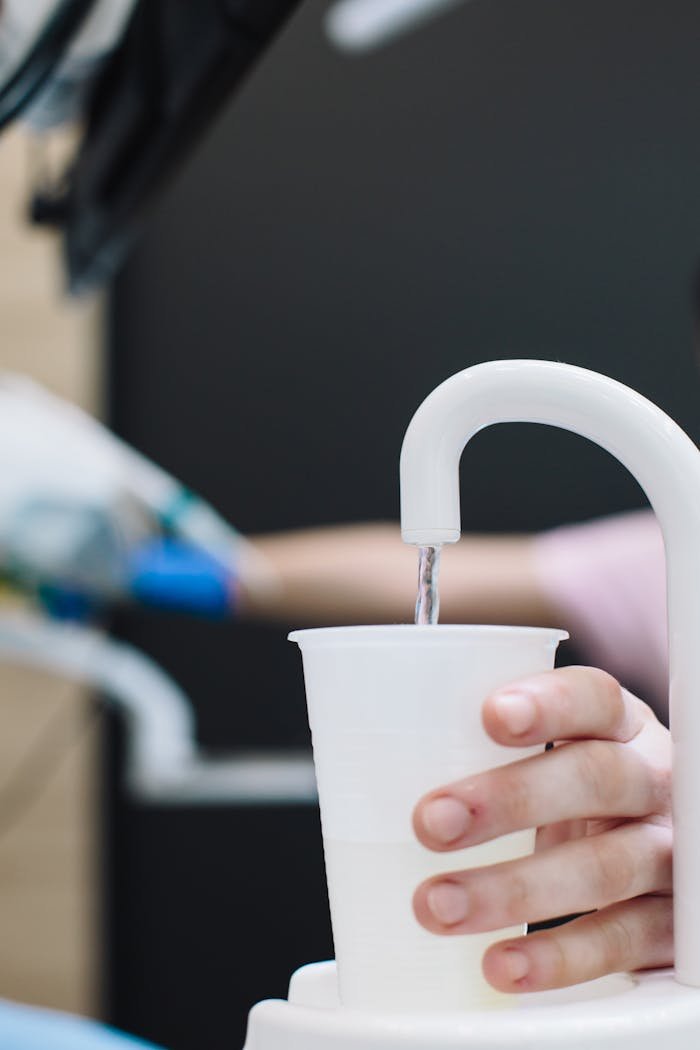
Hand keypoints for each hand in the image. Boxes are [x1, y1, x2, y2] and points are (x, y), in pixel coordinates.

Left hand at [412, 667, 671, 992]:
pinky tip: (501, 962)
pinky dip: (557, 957)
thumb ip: (491, 754)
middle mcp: (652, 781)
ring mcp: (668, 852)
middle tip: (430, 821)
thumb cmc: (581, 800)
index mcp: (620, 728)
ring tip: (438, 905)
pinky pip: (619, 941)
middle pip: (594, 778)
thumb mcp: (555, 761)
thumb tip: (371, 769)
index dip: (548, 703)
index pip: (594, 698)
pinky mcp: (672, 924)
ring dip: (513, 890)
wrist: (661, 862)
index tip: (490, 716)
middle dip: (508, 799)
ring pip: (601, 866)